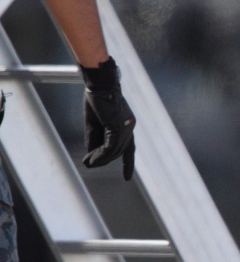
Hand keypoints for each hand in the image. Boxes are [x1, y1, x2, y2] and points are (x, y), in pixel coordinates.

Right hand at [81, 57, 135, 179]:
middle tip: (88, 163)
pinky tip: (90, 159)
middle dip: (102, 160)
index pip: (129, 148)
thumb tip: (91, 159)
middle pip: (118, 152)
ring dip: (99, 159)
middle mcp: (130, 127)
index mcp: (127, 125)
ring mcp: (126, 127)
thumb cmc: (96, 99)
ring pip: (113, 152)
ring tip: (87, 162)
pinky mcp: (117, 126)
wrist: (98, 83)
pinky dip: (99, 155)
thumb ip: (95, 141)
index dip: (128, 163)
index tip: (127, 178)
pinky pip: (109, 147)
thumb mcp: (95, 124)